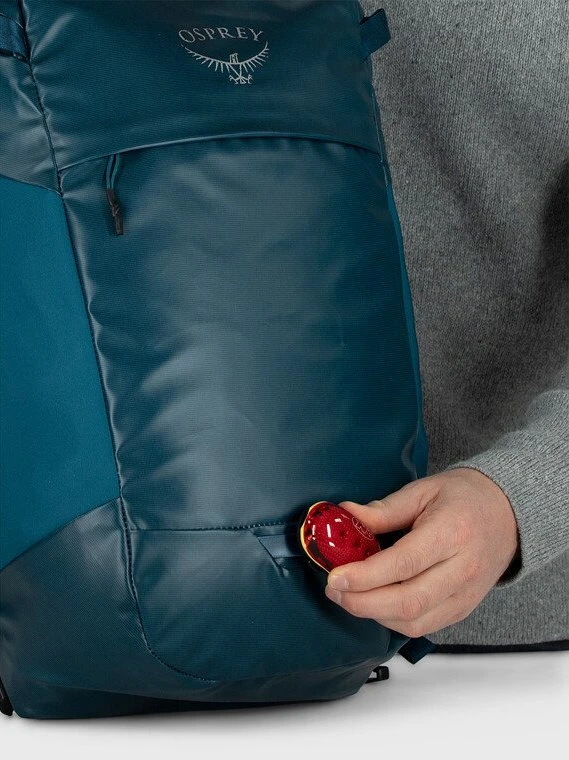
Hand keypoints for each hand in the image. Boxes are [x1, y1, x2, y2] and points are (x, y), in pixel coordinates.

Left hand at [324, 468, 519, 636]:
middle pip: (407, 602)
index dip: (365, 576)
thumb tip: (345, 516)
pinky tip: (375, 603)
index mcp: (452, 533)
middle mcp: (463, 569)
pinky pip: (423, 626)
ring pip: (414, 622)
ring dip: (374, 614)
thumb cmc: (466, 497)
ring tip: (348, 595)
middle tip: (334, 589)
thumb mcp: (423, 490)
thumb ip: (383, 509)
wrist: (508, 513)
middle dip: (362, 602)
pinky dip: (393, 620)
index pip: (404, 564)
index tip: (336, 576)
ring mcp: (465, 594)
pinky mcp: (463, 609)